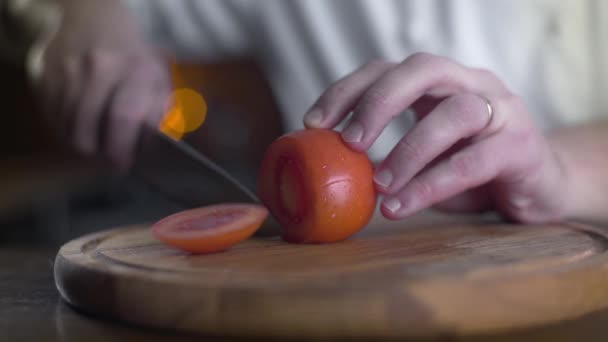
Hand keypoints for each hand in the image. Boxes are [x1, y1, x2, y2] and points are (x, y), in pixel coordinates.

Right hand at [32, 0, 170, 168]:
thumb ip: (158, 115)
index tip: (123, 163)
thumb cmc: (135, 59)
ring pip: (67, 127)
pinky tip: (81, 128)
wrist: (95, 21)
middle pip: (87, 129)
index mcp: (136, 70)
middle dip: (98, 153)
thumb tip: (147, 150)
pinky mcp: (46, 74)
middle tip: (108, 158)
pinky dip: (66, 130)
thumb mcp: (158, 81)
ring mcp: (68, 69)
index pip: (124, 117)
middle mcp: (99, 67)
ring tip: (97, 143)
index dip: (122, 148)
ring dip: (81, 144)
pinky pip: (52, 117)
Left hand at [304, 53, 566, 222]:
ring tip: (379, 185)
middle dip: (378, 102)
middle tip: (348, 142)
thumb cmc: (471, 167)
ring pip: (453, 114)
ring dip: (408, 150)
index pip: (387, 69)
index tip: (313, 122)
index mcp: (439, 82)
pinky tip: (402, 205)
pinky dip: (431, 184)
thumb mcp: (424, 154)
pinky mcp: (522, 146)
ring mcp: (502, 110)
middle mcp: (471, 84)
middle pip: (422, 69)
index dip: (347, 90)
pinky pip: (473, 162)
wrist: (541, 186)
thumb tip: (326, 168)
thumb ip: (385, 152)